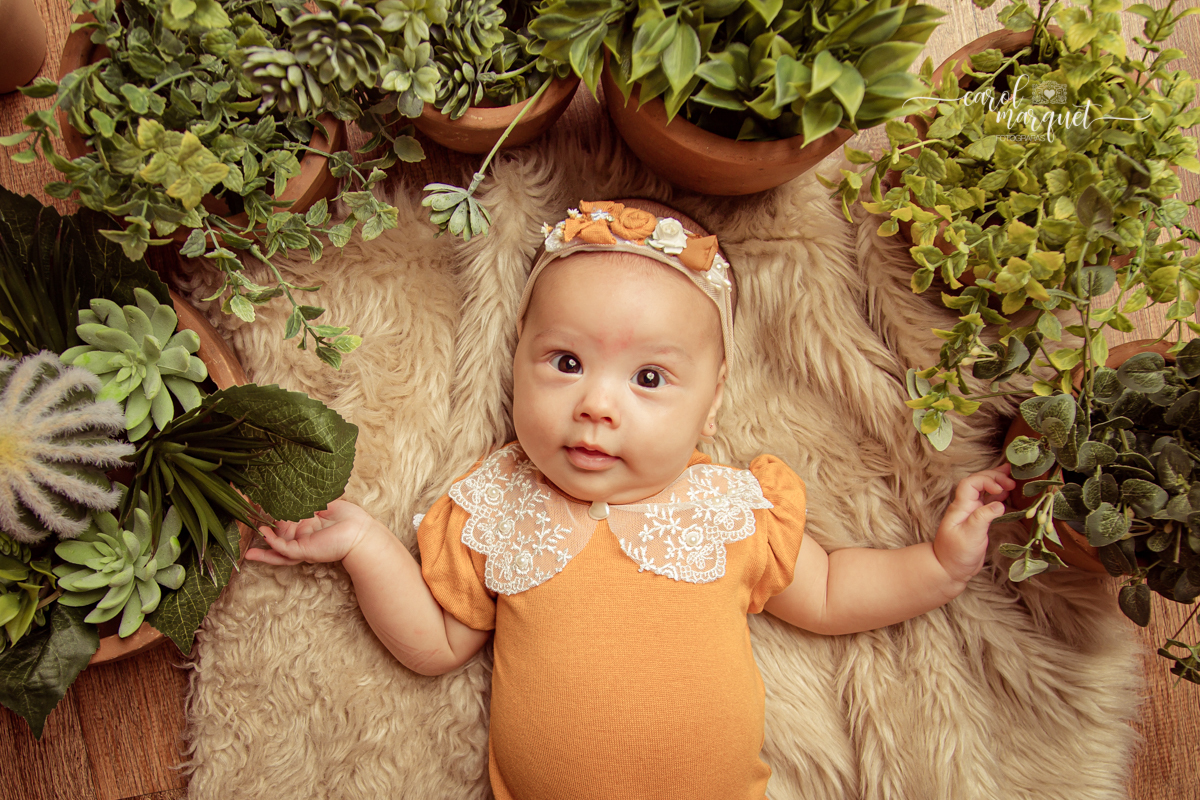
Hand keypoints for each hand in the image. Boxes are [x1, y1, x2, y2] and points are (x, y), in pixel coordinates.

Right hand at [244, 499, 381, 565]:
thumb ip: (308, 502)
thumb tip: (295, 490)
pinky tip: (264, 534)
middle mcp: (303, 538)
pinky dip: (272, 543)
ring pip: (278, 550)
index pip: (285, 526)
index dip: (272, 521)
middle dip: (263, 542)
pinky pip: (283, 548)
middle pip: (278, 542)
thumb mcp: (324, 505)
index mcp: (307, 527)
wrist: (360, 532)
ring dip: (264, 549)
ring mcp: (302, 545)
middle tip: (247, 539)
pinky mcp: (304, 550)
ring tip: (249, 551)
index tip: (258, 511)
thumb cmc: (348, 518)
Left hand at [933, 463, 1015, 584]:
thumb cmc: (956, 553)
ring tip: (1012, 479)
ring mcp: (972, 512)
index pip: (971, 483)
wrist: (950, 569)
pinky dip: (998, 496)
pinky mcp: (978, 521)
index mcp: (960, 507)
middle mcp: (965, 506)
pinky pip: (988, 502)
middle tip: (1012, 481)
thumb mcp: (970, 536)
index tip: (1001, 489)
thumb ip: (983, 518)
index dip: (987, 480)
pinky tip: (1007, 494)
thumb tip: (999, 504)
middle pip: (978, 482)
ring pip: (984, 491)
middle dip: (995, 477)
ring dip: (997, 483)